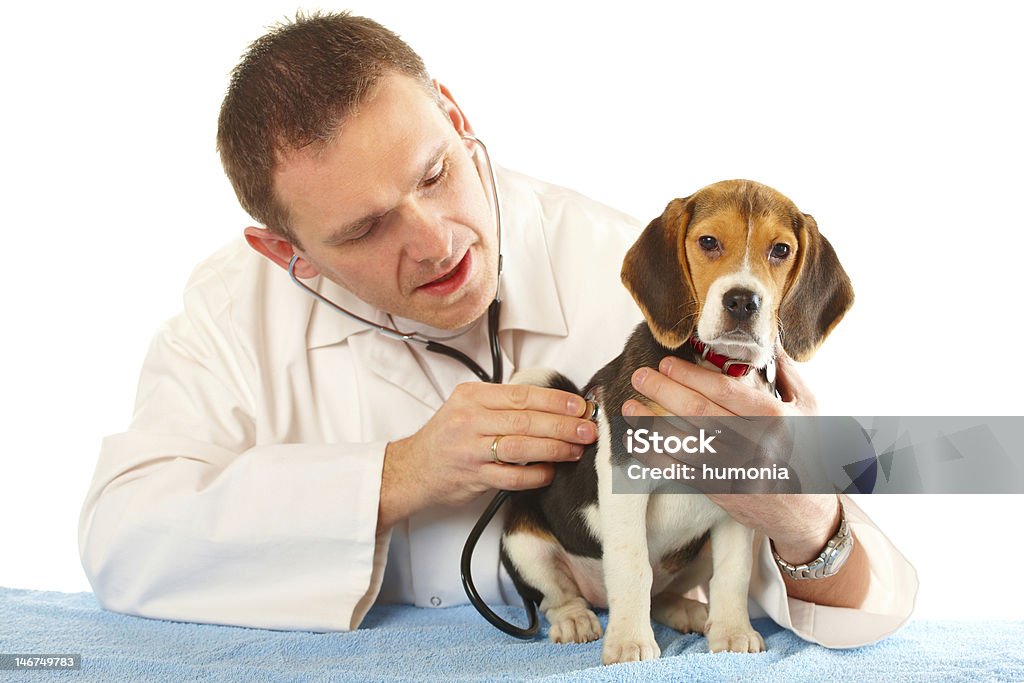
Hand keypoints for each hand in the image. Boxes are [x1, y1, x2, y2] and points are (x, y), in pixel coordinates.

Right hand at [379, 382, 596, 529]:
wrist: (413, 469)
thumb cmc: (447, 437)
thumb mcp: (466, 407)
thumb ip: (501, 403)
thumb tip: (552, 404)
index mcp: (471, 397)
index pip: (521, 395)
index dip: (555, 401)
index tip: (579, 406)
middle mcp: (469, 420)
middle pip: (526, 420)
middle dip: (563, 425)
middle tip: (587, 429)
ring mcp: (470, 450)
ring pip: (522, 447)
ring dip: (555, 448)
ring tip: (576, 449)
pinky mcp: (473, 477)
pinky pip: (513, 476)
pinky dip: (536, 475)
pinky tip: (551, 472)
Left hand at [622, 347, 835, 556]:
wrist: (805, 512)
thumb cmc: (807, 451)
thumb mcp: (808, 409)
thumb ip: (786, 372)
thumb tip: (769, 336)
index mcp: (774, 418)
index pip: (724, 390)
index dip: (690, 375)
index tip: (667, 363)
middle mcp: (753, 443)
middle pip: (697, 411)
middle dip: (663, 391)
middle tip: (640, 376)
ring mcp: (733, 469)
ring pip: (683, 442)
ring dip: (650, 423)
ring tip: (628, 406)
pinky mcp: (718, 489)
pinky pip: (678, 471)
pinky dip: (654, 456)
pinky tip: (637, 441)